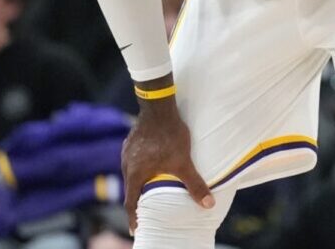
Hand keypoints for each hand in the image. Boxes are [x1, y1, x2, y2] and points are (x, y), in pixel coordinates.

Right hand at [122, 99, 213, 235]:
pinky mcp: (131, 141)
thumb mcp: (183, 162)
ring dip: (139, 182)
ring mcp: (127, 151)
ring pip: (131, 172)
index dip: (134, 218)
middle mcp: (126, 164)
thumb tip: (208, 204)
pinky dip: (141, 167)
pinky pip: (134, 159)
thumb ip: (194, 184)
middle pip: (130, 188)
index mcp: (135, 174)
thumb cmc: (169, 135)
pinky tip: (150, 165)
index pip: (131, 203)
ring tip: (147, 189)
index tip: (135, 229)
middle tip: (143, 212)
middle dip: (137, 201)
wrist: (159, 106)